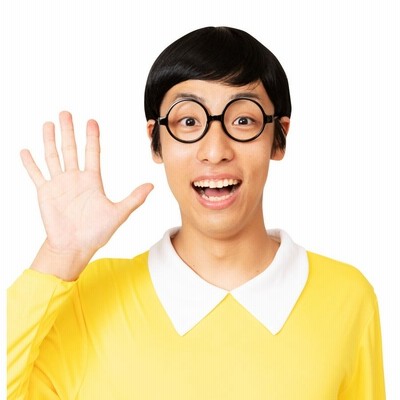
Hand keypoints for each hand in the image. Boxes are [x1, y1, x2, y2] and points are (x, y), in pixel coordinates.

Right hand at [21, 111, 152, 279]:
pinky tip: (25, 150)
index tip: (91, 121)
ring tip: (48, 124)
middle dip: (69, 131)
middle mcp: (75, 178)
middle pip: (71, 149)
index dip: (92, 137)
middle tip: (65, 113)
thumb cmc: (97, 233)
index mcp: (92, 180)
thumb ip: (134, 199)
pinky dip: (30, 163)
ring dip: (50, 140)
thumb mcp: (118, 214)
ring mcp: (59, 184)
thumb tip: (152, 186)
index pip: (92, 153)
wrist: (75, 247)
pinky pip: (36, 174)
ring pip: (53, 156)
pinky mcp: (45, 193)